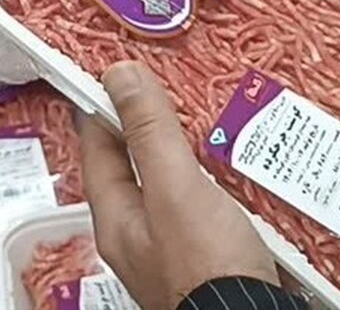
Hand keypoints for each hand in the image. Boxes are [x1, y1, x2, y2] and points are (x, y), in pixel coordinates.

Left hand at [79, 61, 277, 309]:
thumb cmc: (208, 268)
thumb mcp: (175, 189)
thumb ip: (149, 133)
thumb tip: (118, 74)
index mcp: (117, 219)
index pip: (98, 148)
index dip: (105, 106)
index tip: (122, 72)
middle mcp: (140, 236)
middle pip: (136, 167)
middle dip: (150, 127)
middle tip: (171, 87)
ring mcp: (176, 249)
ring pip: (174, 186)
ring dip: (189, 153)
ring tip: (210, 119)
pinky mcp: (212, 258)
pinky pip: (208, 207)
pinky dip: (219, 182)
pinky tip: (241, 169)